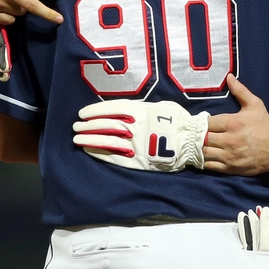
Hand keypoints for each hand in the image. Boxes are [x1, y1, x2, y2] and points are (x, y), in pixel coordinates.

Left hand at [72, 99, 208, 171]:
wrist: (193, 142)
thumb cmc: (179, 121)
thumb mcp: (162, 107)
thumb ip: (143, 109)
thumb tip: (128, 111)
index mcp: (141, 111)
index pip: (111, 109)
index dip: (94, 111)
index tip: (82, 113)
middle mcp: (135, 127)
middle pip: (105, 125)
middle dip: (88, 126)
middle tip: (76, 126)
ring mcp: (136, 144)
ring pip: (106, 140)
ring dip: (89, 139)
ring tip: (77, 138)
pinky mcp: (138, 160)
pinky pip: (114, 156)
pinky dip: (99, 153)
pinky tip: (88, 150)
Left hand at [202, 75, 268, 175]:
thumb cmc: (265, 126)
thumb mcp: (255, 105)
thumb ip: (240, 91)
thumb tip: (228, 77)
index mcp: (233, 123)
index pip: (206, 123)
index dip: (199, 122)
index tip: (197, 122)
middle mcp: (229, 140)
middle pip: (202, 138)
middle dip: (196, 135)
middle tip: (192, 133)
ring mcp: (229, 156)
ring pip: (203, 153)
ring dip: (197, 148)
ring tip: (195, 144)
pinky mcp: (230, 168)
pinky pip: (209, 166)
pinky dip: (202, 161)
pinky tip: (200, 156)